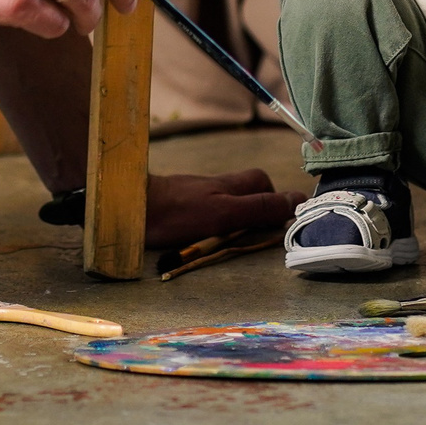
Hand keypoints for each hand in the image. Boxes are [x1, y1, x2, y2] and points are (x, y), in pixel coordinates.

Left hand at [145, 167, 295, 249]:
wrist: (128, 208)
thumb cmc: (176, 212)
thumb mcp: (224, 214)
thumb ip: (259, 209)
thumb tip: (297, 201)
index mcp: (230, 186)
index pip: (261, 184)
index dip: (275, 199)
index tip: (285, 220)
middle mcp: (214, 188)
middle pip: (244, 191)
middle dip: (257, 208)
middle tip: (261, 233)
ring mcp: (194, 196)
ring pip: (223, 202)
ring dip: (233, 219)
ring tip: (235, 241)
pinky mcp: (177, 207)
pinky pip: (203, 212)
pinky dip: (211, 223)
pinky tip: (205, 237)